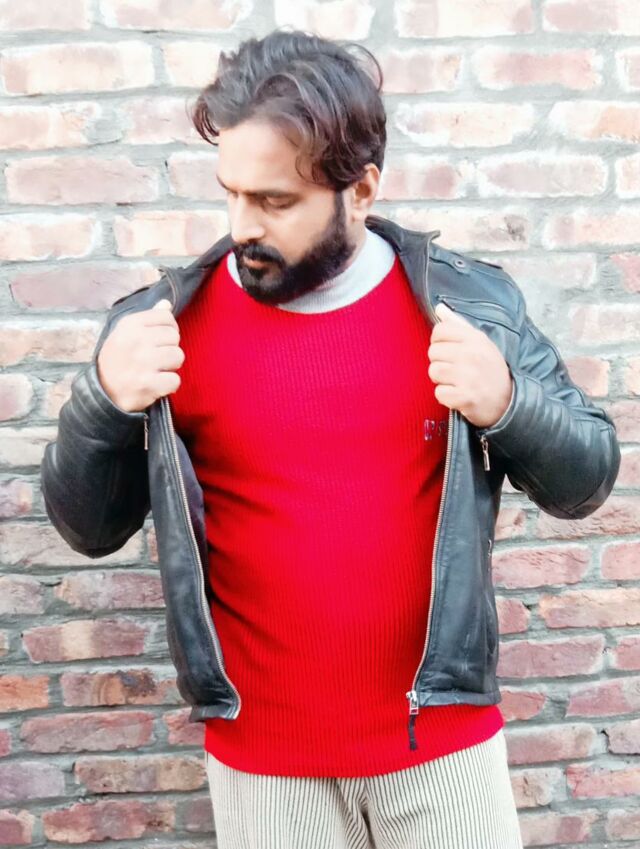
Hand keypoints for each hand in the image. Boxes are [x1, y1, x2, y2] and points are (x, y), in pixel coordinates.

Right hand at [96, 299, 184, 412]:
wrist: (103, 392)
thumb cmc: (118, 360)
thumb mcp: (125, 333)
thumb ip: (148, 318)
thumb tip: (166, 304)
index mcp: (130, 324)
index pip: (166, 317)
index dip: (168, 329)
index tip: (160, 340)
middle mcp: (136, 340)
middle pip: (174, 337)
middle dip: (169, 348)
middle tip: (156, 358)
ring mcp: (143, 362)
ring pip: (178, 357)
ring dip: (171, 367)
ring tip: (157, 370)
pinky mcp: (148, 384)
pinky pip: (175, 380)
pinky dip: (169, 385)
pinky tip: (157, 384)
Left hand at [428, 302, 512, 428]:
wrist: (508, 401)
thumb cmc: (490, 369)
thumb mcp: (480, 343)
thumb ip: (457, 325)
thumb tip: (438, 308)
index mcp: (475, 338)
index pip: (439, 330)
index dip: (438, 341)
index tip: (448, 350)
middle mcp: (471, 355)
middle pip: (433, 352)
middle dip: (440, 362)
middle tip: (455, 369)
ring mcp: (468, 376)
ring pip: (434, 371)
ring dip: (441, 380)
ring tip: (456, 381)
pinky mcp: (464, 397)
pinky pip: (439, 393)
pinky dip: (446, 397)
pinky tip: (458, 394)